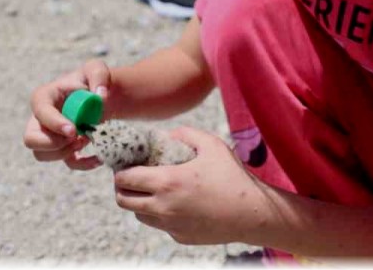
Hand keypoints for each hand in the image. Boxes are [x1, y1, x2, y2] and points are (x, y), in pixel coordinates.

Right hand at [22, 59, 110, 170]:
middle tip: (76, 136)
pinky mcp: (62, 148)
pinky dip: (82, 164)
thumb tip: (100, 96)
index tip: (74, 130)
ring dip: (65, 152)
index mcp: (45, 97)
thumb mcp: (96, 69)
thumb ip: (100, 76)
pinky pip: (66, 163)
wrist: (99, 96)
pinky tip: (97, 158)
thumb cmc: (92, 80)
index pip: (40, 111)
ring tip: (86, 138)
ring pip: (41, 155)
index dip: (53, 123)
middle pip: (30, 139)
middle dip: (53, 143)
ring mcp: (48, 135)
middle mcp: (40, 118)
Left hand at [113, 127, 271, 244]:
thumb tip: (166, 136)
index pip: (124, 179)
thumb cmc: (232, 177)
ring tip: (153, 189)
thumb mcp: (211, 145)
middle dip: (122, 187)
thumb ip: (184, 134)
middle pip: (123, 200)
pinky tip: (176, 202)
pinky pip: (159, 225)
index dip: (120, 170)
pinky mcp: (179, 237)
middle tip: (133, 176)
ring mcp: (170, 226)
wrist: (252, 214)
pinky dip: (159, 214)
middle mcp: (163, 207)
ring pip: (139, 214)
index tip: (127, 163)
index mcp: (167, 182)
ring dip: (139, 201)